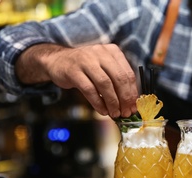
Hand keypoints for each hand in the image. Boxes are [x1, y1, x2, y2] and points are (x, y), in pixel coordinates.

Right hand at [16, 43, 137, 117]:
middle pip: (119, 78)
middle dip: (124, 99)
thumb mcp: (104, 68)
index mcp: (112, 51)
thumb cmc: (86, 67)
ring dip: (112, 102)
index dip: (132, 93)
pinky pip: (89, 90)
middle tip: (126, 112)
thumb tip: (130, 102)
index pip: (128, 73)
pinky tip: (102, 111)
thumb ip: (117, 81)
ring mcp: (86, 60)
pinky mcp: (73, 71)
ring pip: (105, 84)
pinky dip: (98, 102)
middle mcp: (100, 53)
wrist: (58, 61)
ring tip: (115, 113)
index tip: (134, 107)